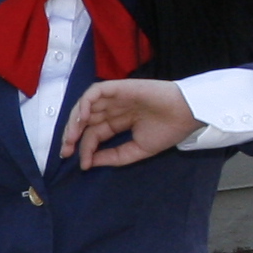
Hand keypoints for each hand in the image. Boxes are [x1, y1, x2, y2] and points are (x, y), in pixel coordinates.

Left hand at [61, 76, 196, 168]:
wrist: (186, 114)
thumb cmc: (167, 131)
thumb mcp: (137, 150)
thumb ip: (113, 156)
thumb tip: (89, 162)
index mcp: (118, 122)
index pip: (94, 134)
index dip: (85, 149)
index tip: (82, 164)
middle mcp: (113, 109)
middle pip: (85, 120)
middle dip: (72, 135)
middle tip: (66, 151)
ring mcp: (115, 97)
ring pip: (86, 106)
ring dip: (74, 121)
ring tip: (71, 138)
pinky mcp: (118, 87)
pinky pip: (95, 92)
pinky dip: (85, 103)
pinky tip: (83, 119)